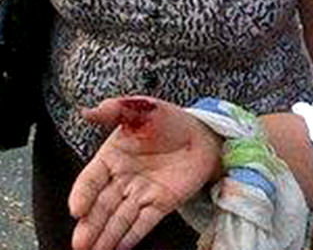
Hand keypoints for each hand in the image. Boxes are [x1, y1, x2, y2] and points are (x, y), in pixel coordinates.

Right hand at [68, 96, 221, 249]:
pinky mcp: (161, 204)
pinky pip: (144, 223)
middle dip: (90, 225)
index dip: (82, 194)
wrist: (203, 133)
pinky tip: (118, 249)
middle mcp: (122, 179)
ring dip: (106, 236)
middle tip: (80, 244)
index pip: (91, 179)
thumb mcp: (143, 109)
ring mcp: (141, 193)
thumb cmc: (170, 120)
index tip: (76, 209)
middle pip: (101, 205)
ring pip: (119, 218)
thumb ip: (117, 110)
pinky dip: (131, 236)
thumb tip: (89, 111)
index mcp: (112, 157)